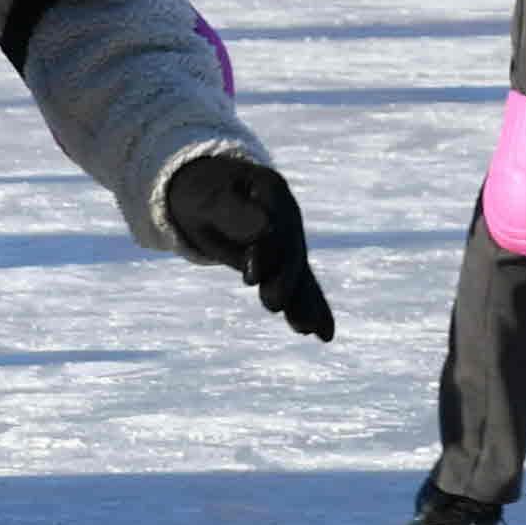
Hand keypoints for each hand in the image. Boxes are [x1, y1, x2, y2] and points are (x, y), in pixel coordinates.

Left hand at [164, 153, 334, 343]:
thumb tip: (265, 226)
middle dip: (283, 280)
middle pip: (290, 251)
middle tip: (271, 304)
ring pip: (298, 273)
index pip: (272, 223)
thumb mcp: (208, 198)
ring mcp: (290, 239)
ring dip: (301, 301)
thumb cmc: (201, 192)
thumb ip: (233, 211)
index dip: (266, 250)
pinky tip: (324, 335)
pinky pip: (302, 286)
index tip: (251, 277)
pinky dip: (311, 308)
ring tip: (303, 328)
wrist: (206, 194)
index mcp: (271, 189)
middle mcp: (287, 215)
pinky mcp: (286, 262)